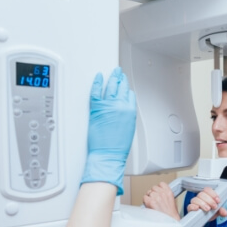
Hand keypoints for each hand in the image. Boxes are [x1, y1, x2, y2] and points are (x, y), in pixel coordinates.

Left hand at [81, 67, 136, 194]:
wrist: (108, 154)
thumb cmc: (118, 146)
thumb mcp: (129, 128)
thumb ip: (126, 115)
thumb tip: (122, 109)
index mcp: (130, 111)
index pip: (129, 94)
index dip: (126, 89)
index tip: (125, 86)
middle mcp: (120, 106)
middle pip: (121, 87)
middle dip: (120, 78)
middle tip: (119, 73)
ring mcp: (108, 105)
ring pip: (111, 86)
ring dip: (112, 77)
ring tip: (113, 72)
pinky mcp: (96, 108)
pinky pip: (96, 91)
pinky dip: (97, 82)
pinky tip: (99, 77)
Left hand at [143, 182, 180, 220]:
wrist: (170, 221)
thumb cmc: (171, 214)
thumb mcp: (172, 201)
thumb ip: (165, 194)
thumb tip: (159, 193)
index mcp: (169, 192)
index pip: (161, 184)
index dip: (158, 188)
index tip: (158, 191)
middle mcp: (162, 193)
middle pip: (153, 187)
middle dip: (153, 193)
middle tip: (155, 199)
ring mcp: (156, 197)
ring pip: (149, 192)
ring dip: (149, 197)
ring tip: (152, 203)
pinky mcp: (150, 202)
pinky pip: (144, 197)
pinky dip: (145, 201)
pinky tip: (149, 205)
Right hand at [187, 187, 226, 220]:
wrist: (204, 221)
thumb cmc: (210, 213)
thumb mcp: (217, 211)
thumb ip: (221, 211)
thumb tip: (225, 213)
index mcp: (206, 195)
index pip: (207, 189)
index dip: (213, 194)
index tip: (218, 200)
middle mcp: (200, 198)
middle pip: (202, 194)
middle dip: (210, 200)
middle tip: (214, 207)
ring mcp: (194, 203)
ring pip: (196, 199)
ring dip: (203, 204)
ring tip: (208, 209)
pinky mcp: (190, 209)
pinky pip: (190, 206)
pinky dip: (193, 206)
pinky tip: (197, 208)